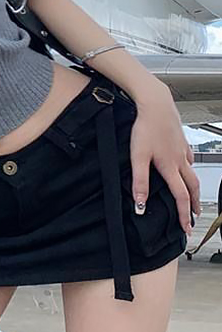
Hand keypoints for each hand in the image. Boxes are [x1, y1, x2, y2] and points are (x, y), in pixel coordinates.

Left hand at [128, 82, 200, 235]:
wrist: (155, 104)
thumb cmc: (145, 127)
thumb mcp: (138, 156)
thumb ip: (139, 181)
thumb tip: (140, 204)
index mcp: (170, 167)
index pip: (180, 197)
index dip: (183, 214)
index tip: (186, 228)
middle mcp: (179, 160)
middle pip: (192, 188)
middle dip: (193, 205)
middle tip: (194, 217)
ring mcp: (182, 149)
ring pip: (192, 173)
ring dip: (193, 188)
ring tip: (192, 196)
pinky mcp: (180, 140)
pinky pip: (188, 158)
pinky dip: (189, 168)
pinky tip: (185, 166)